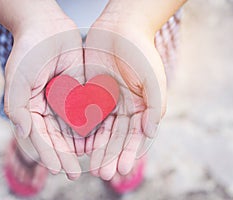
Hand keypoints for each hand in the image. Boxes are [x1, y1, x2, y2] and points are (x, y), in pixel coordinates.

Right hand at [3, 2, 83, 179]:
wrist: (47, 27)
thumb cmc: (28, 51)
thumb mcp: (17, 78)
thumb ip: (17, 106)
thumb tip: (24, 132)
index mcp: (32, 109)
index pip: (41, 137)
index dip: (49, 153)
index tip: (59, 169)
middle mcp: (49, 108)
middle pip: (58, 137)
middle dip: (66, 156)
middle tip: (75, 173)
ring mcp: (65, 101)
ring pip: (75, 128)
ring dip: (82, 145)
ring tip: (91, 161)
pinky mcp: (80, 91)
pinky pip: (88, 111)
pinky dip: (94, 125)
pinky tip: (101, 137)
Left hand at [84, 5, 166, 179]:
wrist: (120, 27)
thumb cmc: (140, 52)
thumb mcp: (153, 78)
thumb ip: (154, 106)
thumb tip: (149, 132)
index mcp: (140, 107)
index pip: (134, 136)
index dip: (128, 153)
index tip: (121, 169)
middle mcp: (124, 107)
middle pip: (116, 137)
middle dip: (110, 155)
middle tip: (102, 173)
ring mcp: (106, 101)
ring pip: (100, 129)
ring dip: (96, 148)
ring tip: (90, 165)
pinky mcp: (91, 93)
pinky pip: (85, 114)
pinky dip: (83, 129)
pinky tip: (78, 142)